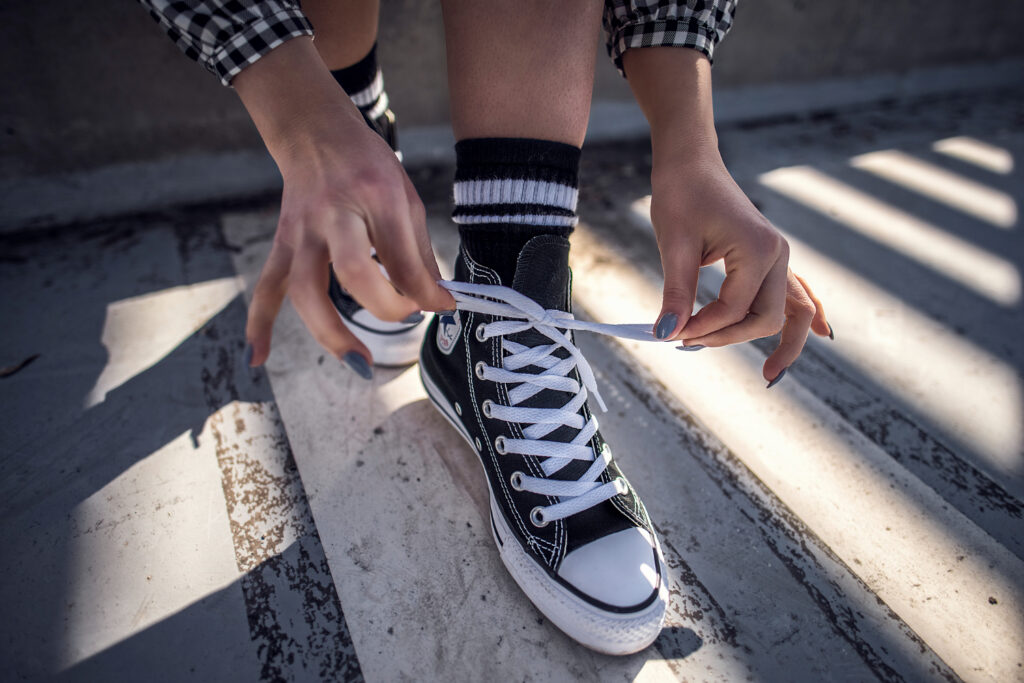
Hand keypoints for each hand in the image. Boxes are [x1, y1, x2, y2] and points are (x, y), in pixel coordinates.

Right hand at [233, 38, 453, 368]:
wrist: (314, 132)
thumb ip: (419, 251)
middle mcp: (334, 215)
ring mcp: (302, 232)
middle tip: (407, 320)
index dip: (425, 289)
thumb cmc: (367, 166)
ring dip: (329, 332)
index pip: (402, 255)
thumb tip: (435, 301)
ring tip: (359, 363)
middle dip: (383, 306)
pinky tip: (255, 358)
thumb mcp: (406, 196)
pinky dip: (258, 324)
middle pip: (352, 271)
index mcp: (376, 196)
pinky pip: (266, 288)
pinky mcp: (283, 244)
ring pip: (305, 288)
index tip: (442, 306)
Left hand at [622, 47, 830, 381]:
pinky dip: (805, 315)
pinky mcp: (771, 258)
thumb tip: (666, 333)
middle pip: (768, 317)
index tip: (669, 333)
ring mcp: (779, 257)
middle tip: (689, 345)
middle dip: (731, 338)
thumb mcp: (674, 244)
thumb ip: (676, 292)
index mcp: (758, 249)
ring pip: (790, 311)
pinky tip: (822, 334)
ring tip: (772, 375)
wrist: (691, 164)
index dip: (702, 327)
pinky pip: (796, 293)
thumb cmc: (682, 195)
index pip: (734, 308)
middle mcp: (778, 254)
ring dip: (778, 340)